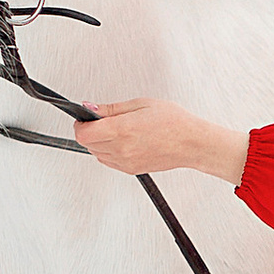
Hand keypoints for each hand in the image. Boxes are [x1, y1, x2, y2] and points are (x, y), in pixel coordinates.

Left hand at [76, 98, 249, 182]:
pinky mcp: (131, 170)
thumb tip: (90, 108)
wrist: (192, 143)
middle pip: (88, 144)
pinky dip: (109, 152)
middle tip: (102, 121)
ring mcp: (126, 162)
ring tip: (116, 131)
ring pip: (97, 154)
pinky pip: (109, 162)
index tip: (85, 118)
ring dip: (99, 143)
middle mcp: (121, 149)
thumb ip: (111, 108)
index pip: (84, 133)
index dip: (81, 124)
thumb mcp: (140, 104)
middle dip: (90, 132)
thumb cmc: (174, 122)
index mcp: (122, 130)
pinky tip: (123, 142)